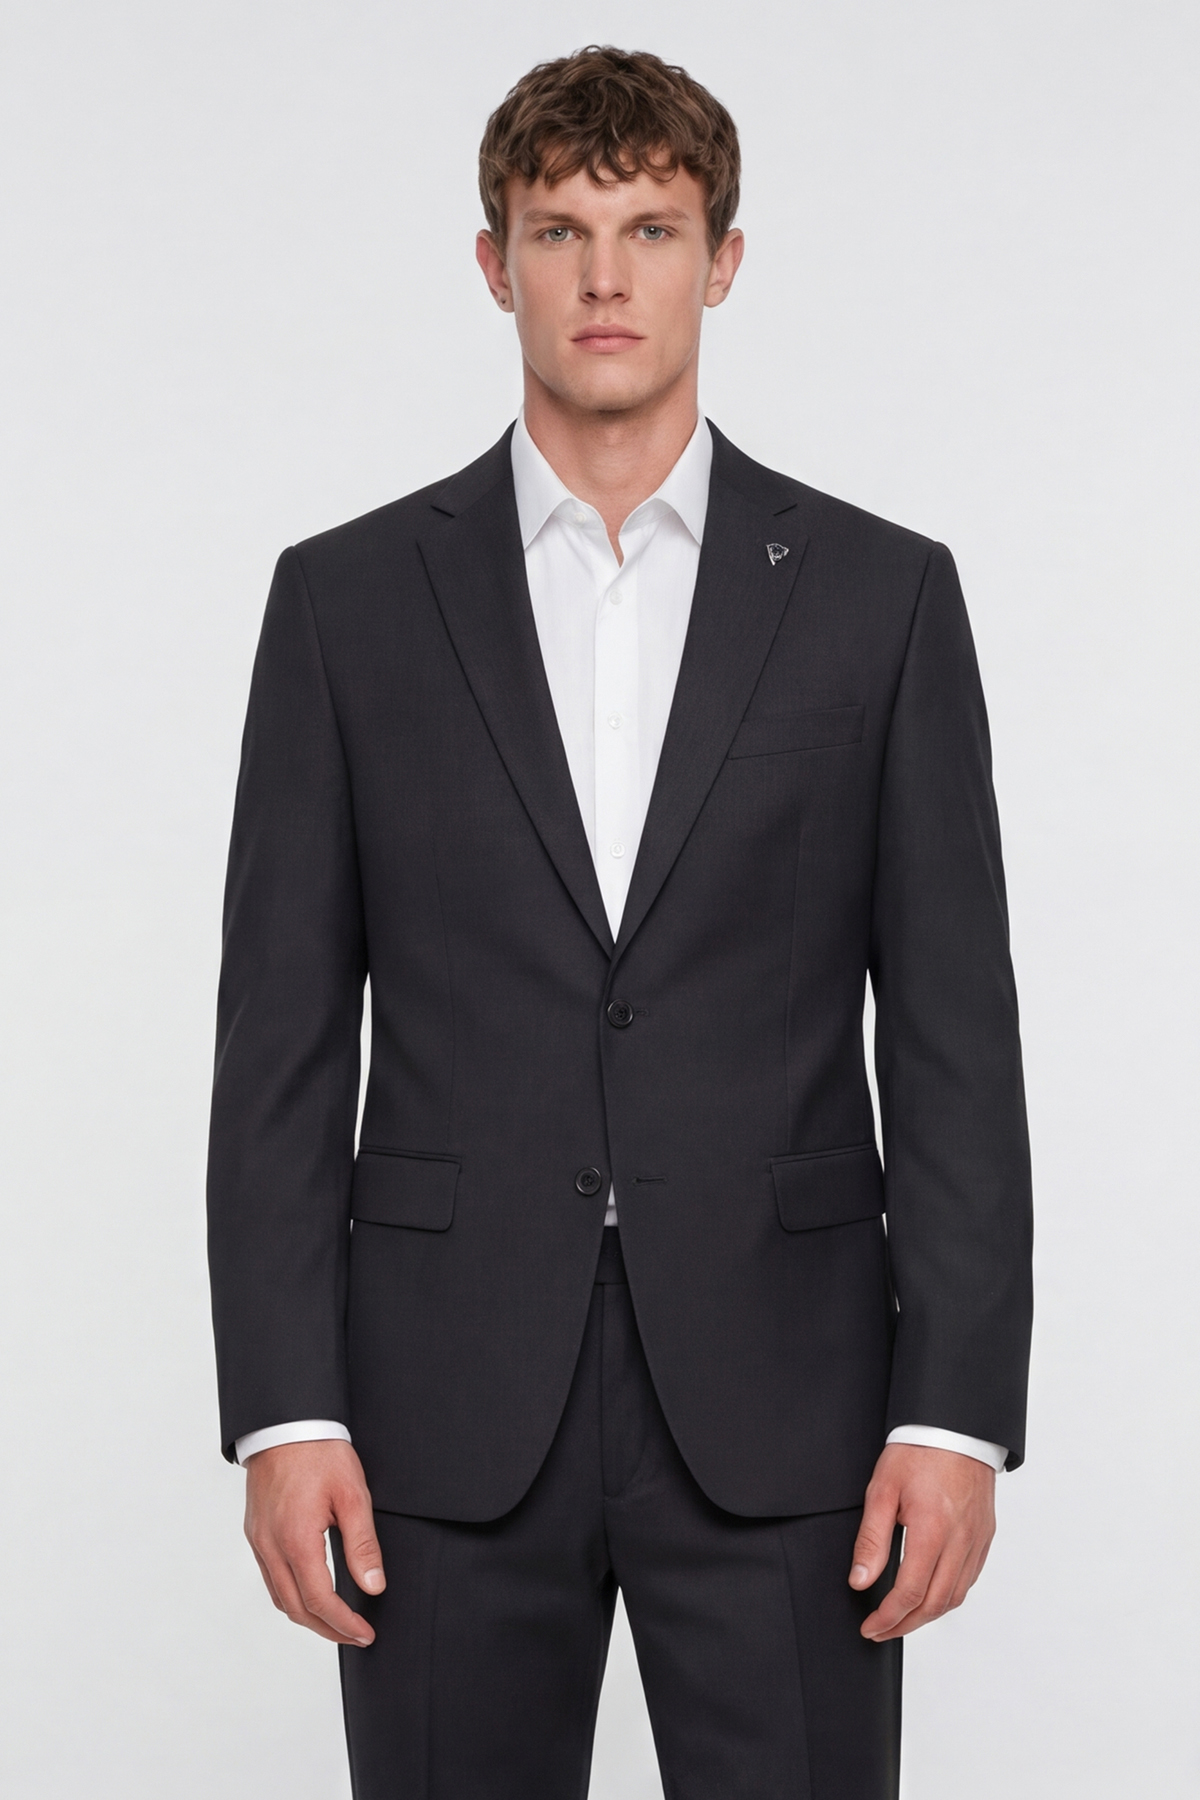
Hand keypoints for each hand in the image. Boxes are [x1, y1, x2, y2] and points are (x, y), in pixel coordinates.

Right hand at [243, 1439, 384, 1645]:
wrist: (285, 1423)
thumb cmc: (319, 1452)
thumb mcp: (352, 1495)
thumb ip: (363, 1544)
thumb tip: (373, 1586)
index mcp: (296, 1539)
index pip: (319, 1601)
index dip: (343, 1624)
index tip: (364, 1634)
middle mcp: (270, 1546)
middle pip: (295, 1609)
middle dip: (327, 1630)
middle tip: (355, 1636)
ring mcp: (258, 1540)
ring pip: (279, 1597)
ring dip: (307, 1616)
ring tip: (336, 1621)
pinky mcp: (255, 1532)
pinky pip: (269, 1578)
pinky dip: (290, 1595)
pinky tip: (309, 1593)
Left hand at [849, 1443, 995, 1640]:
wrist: (955, 1426)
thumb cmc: (917, 1451)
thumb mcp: (882, 1490)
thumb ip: (871, 1539)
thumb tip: (860, 1581)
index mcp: (932, 1530)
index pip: (909, 1593)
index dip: (887, 1618)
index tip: (870, 1627)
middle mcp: (960, 1541)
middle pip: (935, 1604)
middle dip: (905, 1625)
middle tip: (880, 1631)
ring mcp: (977, 1539)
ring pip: (955, 1596)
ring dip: (928, 1615)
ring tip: (901, 1618)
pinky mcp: (985, 1535)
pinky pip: (969, 1578)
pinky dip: (948, 1595)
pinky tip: (930, 1594)